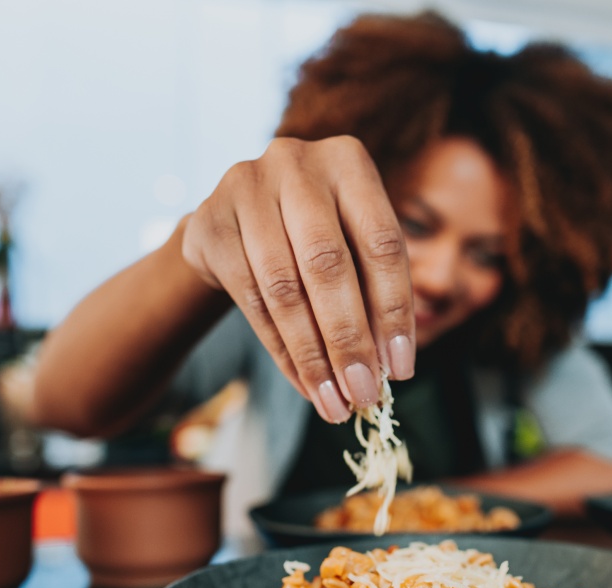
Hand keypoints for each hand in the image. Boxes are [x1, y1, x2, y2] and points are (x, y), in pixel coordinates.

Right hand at [181, 136, 415, 422]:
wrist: (239, 220)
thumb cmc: (317, 236)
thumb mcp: (355, 247)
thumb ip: (375, 292)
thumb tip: (390, 368)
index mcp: (348, 161)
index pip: (381, 243)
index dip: (394, 311)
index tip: (402, 370)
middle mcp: (295, 162)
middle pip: (327, 265)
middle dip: (349, 341)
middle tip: (365, 394)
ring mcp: (244, 187)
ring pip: (284, 289)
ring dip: (313, 356)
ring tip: (335, 402)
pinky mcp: (208, 222)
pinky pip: (250, 300)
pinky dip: (281, 350)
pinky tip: (304, 383)